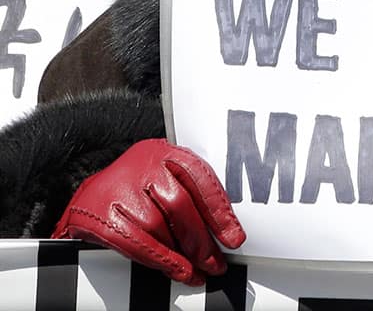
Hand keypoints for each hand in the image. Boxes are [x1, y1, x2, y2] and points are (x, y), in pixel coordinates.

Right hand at [52, 138, 244, 284]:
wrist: (84, 197)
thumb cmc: (134, 191)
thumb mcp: (163, 181)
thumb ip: (190, 197)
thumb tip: (223, 233)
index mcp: (162, 152)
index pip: (198, 176)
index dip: (220, 210)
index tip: (235, 238)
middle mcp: (140, 166)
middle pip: (179, 203)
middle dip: (202, 239)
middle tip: (217, 264)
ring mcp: (117, 189)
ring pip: (158, 225)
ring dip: (182, 254)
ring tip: (198, 272)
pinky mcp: (98, 215)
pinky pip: (135, 241)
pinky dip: (160, 259)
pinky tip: (177, 271)